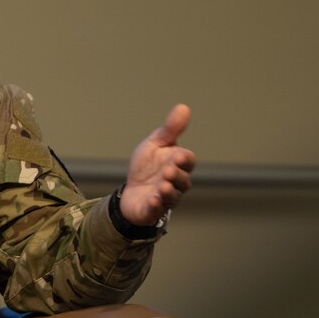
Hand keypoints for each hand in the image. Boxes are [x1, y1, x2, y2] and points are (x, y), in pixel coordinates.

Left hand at [121, 104, 195, 226]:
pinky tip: (153, 200)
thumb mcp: (155, 144)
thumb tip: (184, 107)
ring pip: (173, 197)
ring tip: (163, 186)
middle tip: (168, 171)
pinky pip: (157, 210)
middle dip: (176, 176)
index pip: (188, 161)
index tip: (177, 155)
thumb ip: (170, 129)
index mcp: (178, 165)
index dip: (184, 159)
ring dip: (169, 191)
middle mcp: (176, 183)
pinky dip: (156, 206)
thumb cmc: (146, 167)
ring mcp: (166, 198)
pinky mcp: (153, 210)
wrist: (130, 190)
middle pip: (183, 180)